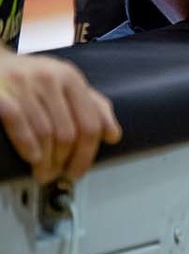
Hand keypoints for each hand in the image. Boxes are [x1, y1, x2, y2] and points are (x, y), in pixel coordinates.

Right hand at [0, 50, 120, 183]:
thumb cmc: (32, 78)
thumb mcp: (67, 84)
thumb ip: (93, 107)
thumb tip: (113, 135)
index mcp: (71, 79)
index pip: (90, 124)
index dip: (87, 155)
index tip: (78, 171)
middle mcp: (50, 78)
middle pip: (68, 133)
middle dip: (64, 162)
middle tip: (57, 176)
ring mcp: (23, 83)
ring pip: (44, 132)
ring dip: (45, 161)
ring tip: (43, 173)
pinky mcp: (0, 90)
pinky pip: (18, 121)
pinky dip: (27, 144)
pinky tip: (32, 158)